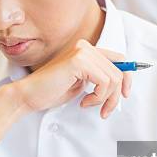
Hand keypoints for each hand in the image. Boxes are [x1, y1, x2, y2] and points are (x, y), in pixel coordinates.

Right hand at [13, 39, 131, 118]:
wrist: (29, 95)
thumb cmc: (52, 91)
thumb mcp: (82, 84)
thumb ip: (100, 78)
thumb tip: (123, 84)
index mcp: (86, 50)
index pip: (119, 59)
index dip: (127, 77)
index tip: (124, 95)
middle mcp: (86, 46)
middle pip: (119, 70)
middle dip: (115, 95)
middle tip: (105, 110)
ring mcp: (82, 51)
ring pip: (114, 78)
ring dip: (105, 98)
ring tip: (89, 104)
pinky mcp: (78, 61)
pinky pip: (104, 82)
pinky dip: (98, 97)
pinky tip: (83, 101)